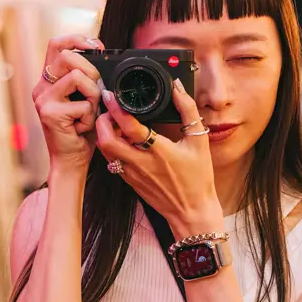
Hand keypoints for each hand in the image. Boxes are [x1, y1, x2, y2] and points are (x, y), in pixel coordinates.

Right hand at [33, 34, 104, 169]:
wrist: (71, 160)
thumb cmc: (81, 131)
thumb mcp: (85, 98)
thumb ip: (87, 78)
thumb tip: (101, 56)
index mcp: (49, 81)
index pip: (56, 44)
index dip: (77, 39)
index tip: (96, 46)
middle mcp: (42, 88)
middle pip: (68, 56)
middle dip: (92, 70)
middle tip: (97, 90)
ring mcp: (43, 100)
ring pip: (79, 77)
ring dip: (94, 95)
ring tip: (90, 112)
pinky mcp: (50, 113)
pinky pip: (83, 104)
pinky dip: (91, 116)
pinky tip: (83, 127)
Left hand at [95, 78, 222, 236]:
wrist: (192, 212)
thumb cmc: (198, 179)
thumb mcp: (199, 142)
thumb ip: (188, 111)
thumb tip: (178, 88)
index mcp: (159, 152)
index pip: (130, 127)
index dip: (117, 109)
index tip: (112, 95)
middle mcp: (141, 163)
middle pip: (107, 141)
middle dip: (102, 121)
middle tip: (108, 109)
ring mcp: (132, 174)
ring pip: (106, 151)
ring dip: (105, 134)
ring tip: (114, 122)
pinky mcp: (129, 181)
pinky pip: (113, 160)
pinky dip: (112, 147)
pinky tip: (122, 139)